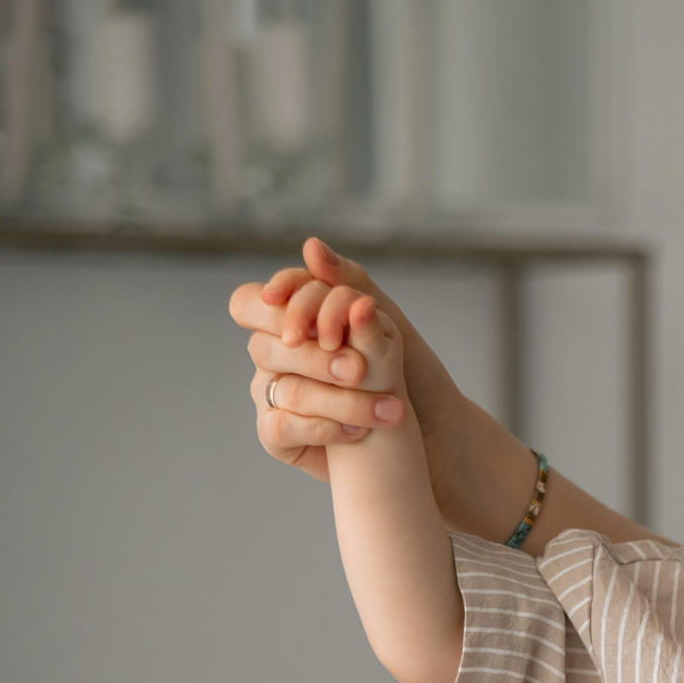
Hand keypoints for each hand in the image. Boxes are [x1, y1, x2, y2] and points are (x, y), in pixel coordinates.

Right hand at [230, 239, 454, 479]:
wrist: (431, 429)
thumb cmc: (406, 368)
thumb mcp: (386, 320)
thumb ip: (350, 282)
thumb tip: (311, 245)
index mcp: (291, 322)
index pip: (252, 303)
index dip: (274, 306)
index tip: (307, 320)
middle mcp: (274, 357)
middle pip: (265, 346)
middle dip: (317, 358)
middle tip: (359, 370)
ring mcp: (272, 396)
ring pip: (281, 388)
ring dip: (333, 397)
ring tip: (380, 403)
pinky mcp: (279, 437)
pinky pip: (281, 427)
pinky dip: (323, 427)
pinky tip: (357, 431)